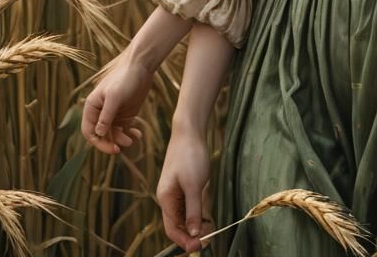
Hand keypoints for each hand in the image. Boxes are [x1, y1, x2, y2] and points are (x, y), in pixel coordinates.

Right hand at [81, 48, 153, 154]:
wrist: (142, 66)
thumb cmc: (125, 78)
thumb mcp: (115, 97)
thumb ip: (106, 116)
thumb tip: (98, 134)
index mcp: (92, 107)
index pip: (89, 131)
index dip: (98, 142)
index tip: (112, 148)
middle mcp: (101, 112)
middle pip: (101, 135)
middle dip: (111, 142)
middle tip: (121, 148)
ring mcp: (113, 114)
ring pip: (113, 134)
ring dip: (121, 139)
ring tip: (133, 139)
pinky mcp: (125, 114)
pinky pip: (124, 129)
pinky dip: (130, 134)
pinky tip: (138, 135)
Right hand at [156, 124, 213, 253]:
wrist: (189, 131)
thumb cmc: (190, 156)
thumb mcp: (194, 185)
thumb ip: (193, 210)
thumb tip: (193, 233)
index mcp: (166, 199)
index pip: (172, 229)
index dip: (185, 241)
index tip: (200, 246)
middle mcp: (168, 197)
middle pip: (178, 225)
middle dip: (192, 234)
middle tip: (209, 238)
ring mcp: (175, 191)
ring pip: (184, 216)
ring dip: (195, 224)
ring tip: (210, 226)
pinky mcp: (183, 185)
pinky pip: (188, 205)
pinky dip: (197, 212)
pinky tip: (207, 214)